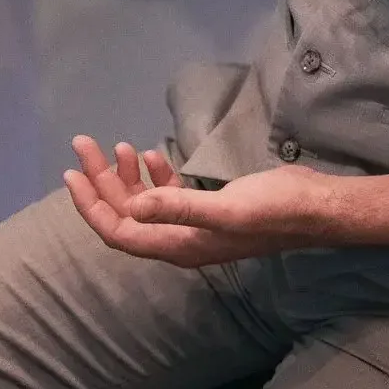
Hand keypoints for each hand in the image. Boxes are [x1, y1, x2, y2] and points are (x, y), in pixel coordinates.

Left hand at [63, 135, 344, 267]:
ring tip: (115, 145)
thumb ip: (178, 207)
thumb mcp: (225, 208)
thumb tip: (131, 209)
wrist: (316, 207)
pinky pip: (168, 196)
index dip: (90, 206)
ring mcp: (194, 225)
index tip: (72, 173)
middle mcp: (180, 239)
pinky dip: (154, 176)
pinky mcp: (209, 209)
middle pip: (126, 214)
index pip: (119, 232)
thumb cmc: (273, 208)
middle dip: (101, 181)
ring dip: (125, 176)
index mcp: (178, 245)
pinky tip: (148, 155)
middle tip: (83, 144)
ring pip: (145, 203)